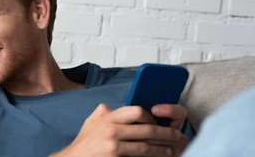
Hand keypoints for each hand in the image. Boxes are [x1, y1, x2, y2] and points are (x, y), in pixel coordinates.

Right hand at [51, 104, 185, 156]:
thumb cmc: (83, 145)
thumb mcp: (89, 124)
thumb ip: (101, 115)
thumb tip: (108, 107)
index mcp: (108, 118)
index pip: (137, 111)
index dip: (151, 117)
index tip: (157, 123)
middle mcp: (111, 129)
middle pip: (147, 128)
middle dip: (166, 134)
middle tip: (176, 137)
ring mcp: (113, 145)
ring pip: (147, 146)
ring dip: (163, 149)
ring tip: (171, 150)